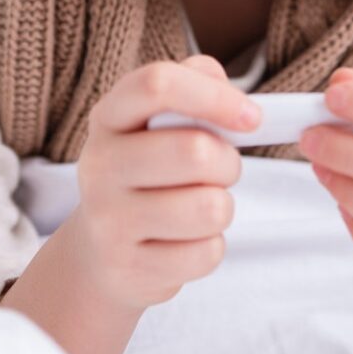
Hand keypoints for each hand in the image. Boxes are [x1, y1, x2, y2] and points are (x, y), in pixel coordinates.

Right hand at [72, 54, 259, 310]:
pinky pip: (206, 253)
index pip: (158, 85)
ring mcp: (109, 220)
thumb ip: (196, 85)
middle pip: (196, 151)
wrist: (100, 253)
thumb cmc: (147, 174)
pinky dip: (210, 247)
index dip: (215, 96)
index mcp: (109, 117)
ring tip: (198, 206)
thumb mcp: (155, 121)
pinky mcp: (129, 268)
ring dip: (222, 207)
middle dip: (229, 163)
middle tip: (219, 171)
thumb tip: (234, 97)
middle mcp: (100, 165)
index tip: (252, 118)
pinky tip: (183, 242)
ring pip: (211, 208)